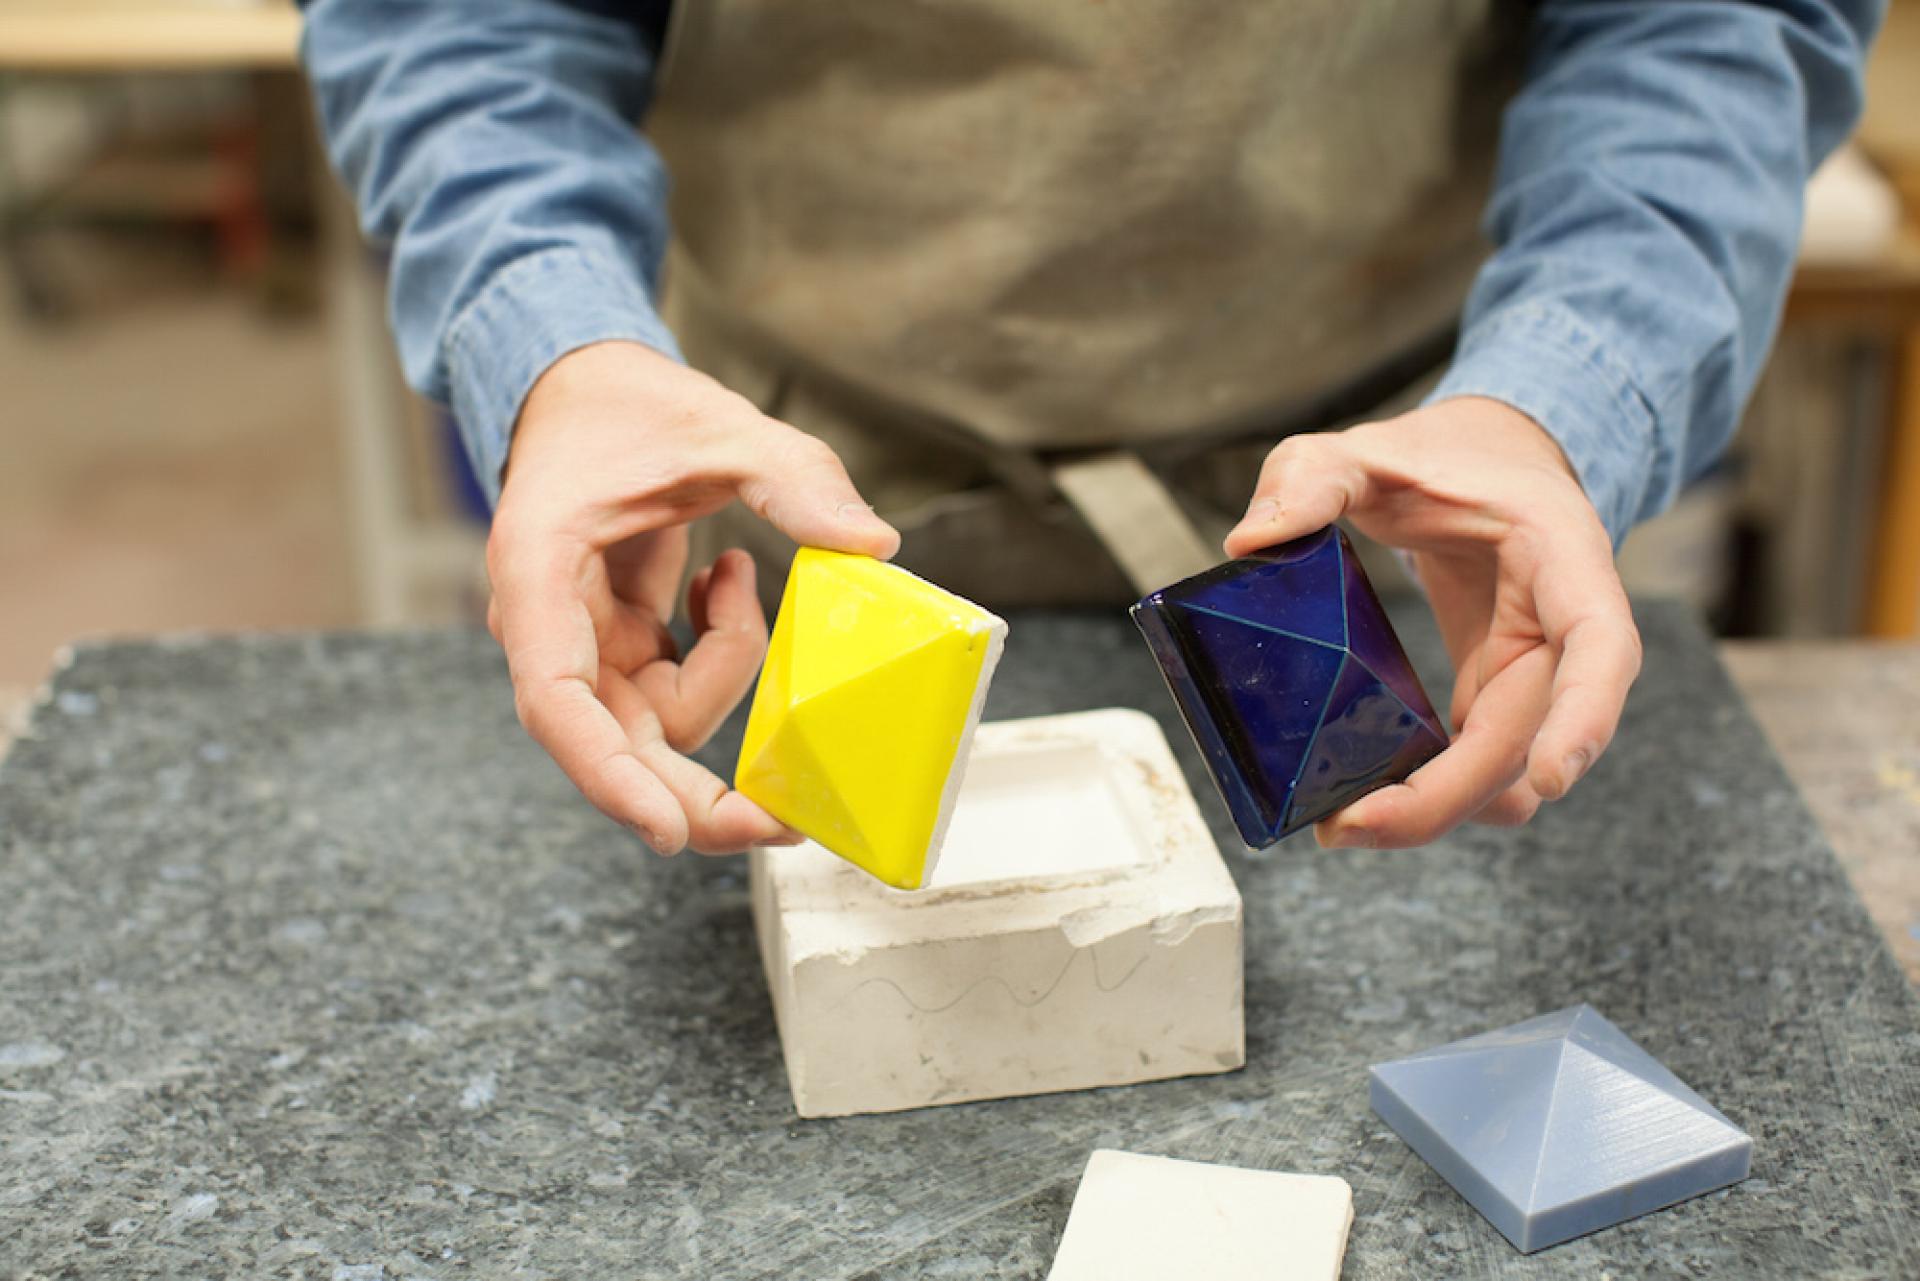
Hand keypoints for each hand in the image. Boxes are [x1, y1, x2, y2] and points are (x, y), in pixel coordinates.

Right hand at [487, 341, 899, 853]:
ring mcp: (581, 642)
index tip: (668, 829)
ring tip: (733, 576)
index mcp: (537, 575)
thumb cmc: (627, 404)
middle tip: (783, 819)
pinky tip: (722, 581)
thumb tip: (874, 543)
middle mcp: (546, 625)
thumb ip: (795, 478)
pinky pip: (675, 683)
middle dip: (691, 789)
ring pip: (657, 716)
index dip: (609, 776)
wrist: (584, 382)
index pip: (557, 703)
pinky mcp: (617, 642)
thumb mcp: (720, 423)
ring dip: (725, 667)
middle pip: (610, 745)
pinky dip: (720, 649)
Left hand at [1224, 396, 1641, 848]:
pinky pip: (1479, 765)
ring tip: (1346, 822)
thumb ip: (1310, 476)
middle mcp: (1561, 630)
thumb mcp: (1367, 448)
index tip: (1552, 778)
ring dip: (1439, 810)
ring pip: (1508, 772)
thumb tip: (1251, 538)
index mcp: (1560, 558)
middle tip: (1350, 825)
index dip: (1585, 714)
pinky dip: (1432, 794)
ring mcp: (1533, 673)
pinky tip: (1365, 799)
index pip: (1601, 643)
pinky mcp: (1496, 697)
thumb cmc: (1441, 458)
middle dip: (1449, 796)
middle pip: (1532, 738)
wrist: (1481, 463)